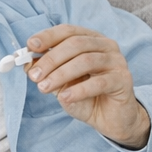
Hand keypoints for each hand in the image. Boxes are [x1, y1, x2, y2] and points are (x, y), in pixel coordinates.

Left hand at [25, 25, 150, 148]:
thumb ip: (47, 72)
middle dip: (51, 59)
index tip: (30, 46)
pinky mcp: (124, 80)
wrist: (111, 120)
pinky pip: (100, 82)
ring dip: (61, 74)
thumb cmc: (87, 98)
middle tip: (34, 76)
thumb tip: (27, 63)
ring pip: (86, 61)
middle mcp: (106, 46)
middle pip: (75, 44)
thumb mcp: (61, 84)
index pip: (68, 31)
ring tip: (45, 88)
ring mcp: (117, 61)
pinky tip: (65, 98)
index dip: (48, 36)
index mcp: (91, 40)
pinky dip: (79, 90)